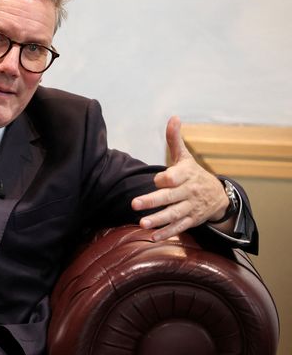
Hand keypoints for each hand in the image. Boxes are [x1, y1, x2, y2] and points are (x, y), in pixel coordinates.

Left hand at [131, 116, 229, 241]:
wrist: (219, 195)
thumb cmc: (194, 173)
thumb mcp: (186, 157)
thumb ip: (174, 140)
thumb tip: (173, 117)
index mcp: (186, 175)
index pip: (173, 178)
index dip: (164, 179)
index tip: (157, 179)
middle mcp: (188, 192)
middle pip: (169, 197)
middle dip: (152, 201)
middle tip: (134, 204)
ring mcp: (190, 208)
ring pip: (173, 215)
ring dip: (157, 220)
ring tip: (141, 224)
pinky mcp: (191, 220)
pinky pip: (178, 227)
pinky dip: (166, 233)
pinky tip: (152, 237)